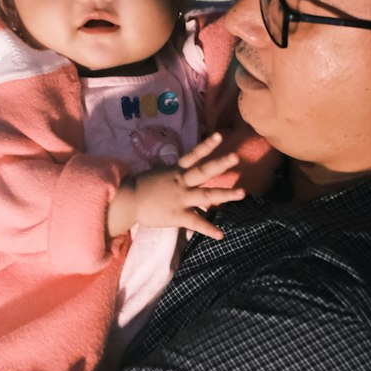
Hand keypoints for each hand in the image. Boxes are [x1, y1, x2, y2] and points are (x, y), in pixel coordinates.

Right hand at [107, 131, 244, 240]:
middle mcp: (181, 182)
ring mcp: (180, 198)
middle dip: (220, 164)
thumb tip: (184, 173)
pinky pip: (196, 222)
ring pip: (206, 194)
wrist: (128, 201)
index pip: (194, 155)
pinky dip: (209, 229)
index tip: (220, 136)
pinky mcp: (177, 215)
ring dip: (225, 194)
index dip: (207, 145)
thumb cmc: (142, 188)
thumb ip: (173, 174)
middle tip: (236, 157)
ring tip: (243, 193)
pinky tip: (221, 234)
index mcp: (176, 171)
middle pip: (203, 171)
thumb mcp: (159, 175)